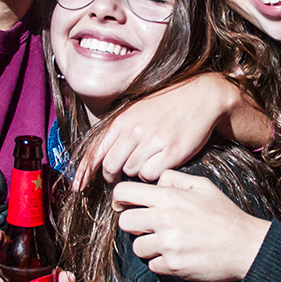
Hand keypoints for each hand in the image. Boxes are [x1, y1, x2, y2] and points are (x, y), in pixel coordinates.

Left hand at [79, 74, 244, 182]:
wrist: (201, 95)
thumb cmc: (167, 104)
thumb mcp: (137, 110)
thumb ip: (119, 130)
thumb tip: (102, 155)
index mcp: (122, 120)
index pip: (95, 151)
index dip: (84, 171)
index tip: (79, 186)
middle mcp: (134, 130)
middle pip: (111, 166)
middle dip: (113, 176)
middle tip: (120, 178)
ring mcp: (152, 141)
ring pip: (131, 172)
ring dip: (136, 172)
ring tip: (149, 160)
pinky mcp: (171, 152)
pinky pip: (150, 175)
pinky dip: (153, 175)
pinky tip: (160, 163)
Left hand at [115, 170, 269, 281]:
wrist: (246, 246)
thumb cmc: (225, 215)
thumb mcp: (203, 186)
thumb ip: (175, 179)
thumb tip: (156, 181)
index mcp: (169, 198)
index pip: (124, 193)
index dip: (120, 199)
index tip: (126, 205)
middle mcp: (164, 220)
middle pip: (124, 222)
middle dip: (134, 224)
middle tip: (149, 226)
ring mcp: (167, 245)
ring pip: (137, 247)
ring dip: (149, 246)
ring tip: (169, 242)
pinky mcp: (173, 266)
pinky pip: (153, 265)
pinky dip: (163, 262)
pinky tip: (179, 255)